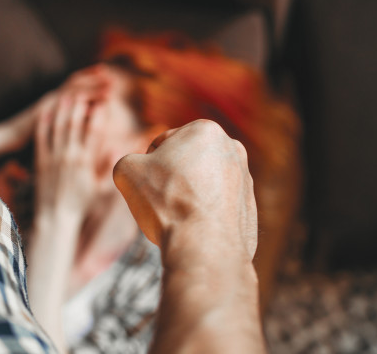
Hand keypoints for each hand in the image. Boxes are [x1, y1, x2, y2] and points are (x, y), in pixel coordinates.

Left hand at [34, 92, 105, 222]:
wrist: (56, 218)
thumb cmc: (80, 204)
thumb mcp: (100, 188)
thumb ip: (108, 166)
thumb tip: (117, 147)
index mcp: (87, 162)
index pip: (95, 131)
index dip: (99, 114)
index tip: (103, 102)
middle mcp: (70, 157)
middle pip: (75, 123)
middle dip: (81, 105)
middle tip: (85, 93)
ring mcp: (54, 158)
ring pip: (58, 127)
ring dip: (63, 109)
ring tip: (67, 95)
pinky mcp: (40, 161)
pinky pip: (41, 137)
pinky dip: (44, 123)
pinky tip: (46, 111)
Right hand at [113, 120, 257, 267]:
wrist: (204, 246)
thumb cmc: (166, 202)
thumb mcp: (127, 171)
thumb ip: (129, 160)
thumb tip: (138, 171)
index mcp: (206, 130)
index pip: (161, 144)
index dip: (146, 166)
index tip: (148, 185)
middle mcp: (232, 149)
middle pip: (185, 162)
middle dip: (170, 178)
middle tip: (160, 200)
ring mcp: (245, 179)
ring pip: (201, 184)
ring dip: (186, 196)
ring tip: (176, 217)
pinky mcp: (249, 207)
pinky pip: (215, 206)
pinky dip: (203, 214)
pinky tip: (193, 229)